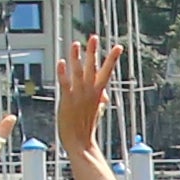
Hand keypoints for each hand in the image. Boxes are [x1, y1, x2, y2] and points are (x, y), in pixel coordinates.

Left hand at [56, 33, 120, 157]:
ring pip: (78, 72)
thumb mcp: (97, 111)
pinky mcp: (67, 100)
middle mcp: (89, 92)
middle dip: (93, 52)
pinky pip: (65, 83)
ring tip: (76, 44)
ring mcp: (78, 95)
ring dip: (77, 57)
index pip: (107, 72)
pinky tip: (62, 62)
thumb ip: (100, 100)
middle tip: (93, 37)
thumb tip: (104, 96)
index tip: (118, 47)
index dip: (112, 59)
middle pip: (92, 68)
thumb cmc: (86, 128)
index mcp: (98, 93)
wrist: (79, 142)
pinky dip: (63, 73)